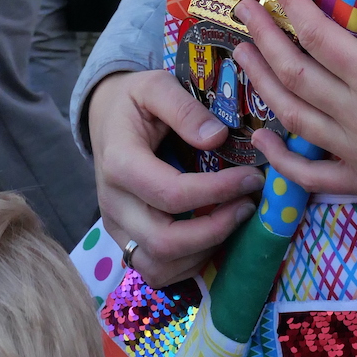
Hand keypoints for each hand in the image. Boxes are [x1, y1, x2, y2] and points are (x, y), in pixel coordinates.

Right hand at [88, 69, 263, 288]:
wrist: (104, 116)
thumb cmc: (134, 100)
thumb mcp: (156, 86)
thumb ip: (184, 108)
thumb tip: (217, 138)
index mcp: (120, 163)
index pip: (171, 193)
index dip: (217, 191)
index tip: (252, 177)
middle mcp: (114, 203)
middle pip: (164, 241)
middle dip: (215, 229)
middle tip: (248, 205)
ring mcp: (117, 226)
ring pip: (159, 266)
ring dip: (204, 251)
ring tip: (235, 219)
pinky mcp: (126, 239)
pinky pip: (156, 270)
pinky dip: (189, 263)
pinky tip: (215, 234)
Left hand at [233, 0, 356, 241]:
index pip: (321, 36)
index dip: (292, 6)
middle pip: (295, 73)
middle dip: (264, 38)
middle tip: (243, 11)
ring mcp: (356, 155)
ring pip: (292, 117)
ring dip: (261, 84)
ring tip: (241, 56)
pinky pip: (308, 175)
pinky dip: (279, 159)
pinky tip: (262, 138)